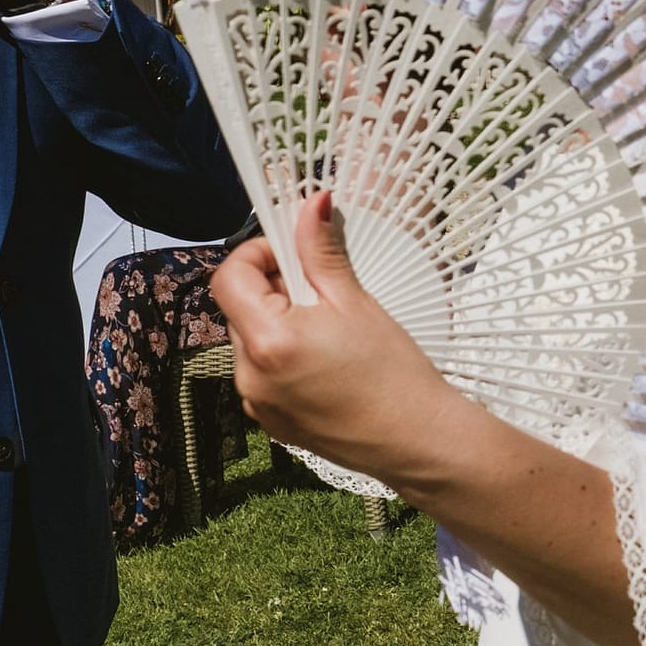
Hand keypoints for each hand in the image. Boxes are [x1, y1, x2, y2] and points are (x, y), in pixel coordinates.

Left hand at [212, 193, 461, 483]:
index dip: (257, 256)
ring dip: (278, 325)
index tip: (293, 255)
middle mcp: (250, 376)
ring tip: (330, 334)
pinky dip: (284, 359)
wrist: (416, 440)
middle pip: (240, 309)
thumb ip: (322, 252)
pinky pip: (262, 375)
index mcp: (269, 340)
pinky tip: (327, 366)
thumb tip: (311, 204)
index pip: (229, 278)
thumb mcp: (356, 302)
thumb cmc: (394, 373)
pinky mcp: (270, 422)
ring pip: (251, 342)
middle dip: (273, 291)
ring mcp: (257, 404)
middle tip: (323, 294)